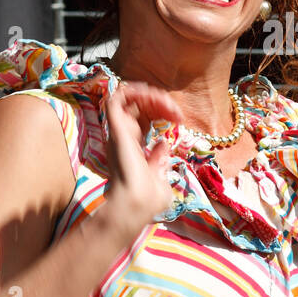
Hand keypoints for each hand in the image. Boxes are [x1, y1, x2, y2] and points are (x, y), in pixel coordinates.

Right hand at [101, 81, 182, 239]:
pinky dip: (135, 90)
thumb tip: (163, 143)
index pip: (144, 118)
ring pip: (129, 96)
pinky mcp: (116, 128)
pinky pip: (117, 96)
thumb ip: (160, 160)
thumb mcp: (160, 178)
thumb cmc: (147, 201)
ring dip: (151, 94)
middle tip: (176, 114)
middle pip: (139, 105)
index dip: (162, 112)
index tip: (180, 121)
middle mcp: (123, 136)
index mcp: (133, 146)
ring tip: (168, 106)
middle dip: (160, 102)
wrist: (136, 206)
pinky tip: (153, 98)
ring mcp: (119, 131)